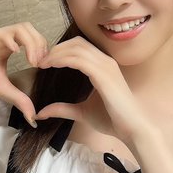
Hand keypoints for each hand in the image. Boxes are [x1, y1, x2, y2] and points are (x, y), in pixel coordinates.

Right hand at [0, 23, 47, 124]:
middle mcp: (1, 39)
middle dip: (39, 43)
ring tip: (31, 59)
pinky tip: (14, 51)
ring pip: (16, 28)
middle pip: (27, 28)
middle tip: (39, 62)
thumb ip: (20, 100)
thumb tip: (34, 117)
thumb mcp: (3, 90)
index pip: (32, 37)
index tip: (44, 65)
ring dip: (29, 41)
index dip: (42, 48)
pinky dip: (8, 39)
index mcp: (9, 47)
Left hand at [34, 37, 148, 143]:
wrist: (132, 129)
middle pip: (76, 43)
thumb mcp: (82, 112)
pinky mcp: (104, 74)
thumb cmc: (112, 120)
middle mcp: (105, 61)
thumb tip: (41, 113)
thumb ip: (63, 109)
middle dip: (56, 48)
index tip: (45, 62)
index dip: (60, 50)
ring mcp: (106, 66)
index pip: (79, 47)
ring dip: (56, 53)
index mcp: (103, 66)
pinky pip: (79, 59)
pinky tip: (51, 66)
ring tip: (42, 63)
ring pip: (76, 48)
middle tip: (40, 60)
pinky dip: (62, 59)